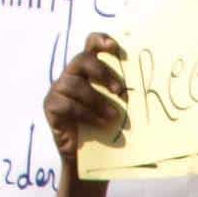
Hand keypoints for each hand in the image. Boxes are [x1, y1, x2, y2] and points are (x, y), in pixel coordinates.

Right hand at [46, 33, 128, 162]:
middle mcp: (70, 75)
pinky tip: (101, 124)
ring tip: (113, 116)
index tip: (116, 48)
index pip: (90, 45)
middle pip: (82, 60)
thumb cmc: (103, 127)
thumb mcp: (115, 107)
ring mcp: (58, 89)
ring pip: (75, 85)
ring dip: (98, 100)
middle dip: (102, 73)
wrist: (85, 156)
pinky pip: (69, 105)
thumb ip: (121, 94)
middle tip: (120, 91)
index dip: (100, 41)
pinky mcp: (50, 106)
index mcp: (87, 70)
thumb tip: (147, 88)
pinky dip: (88, 115)